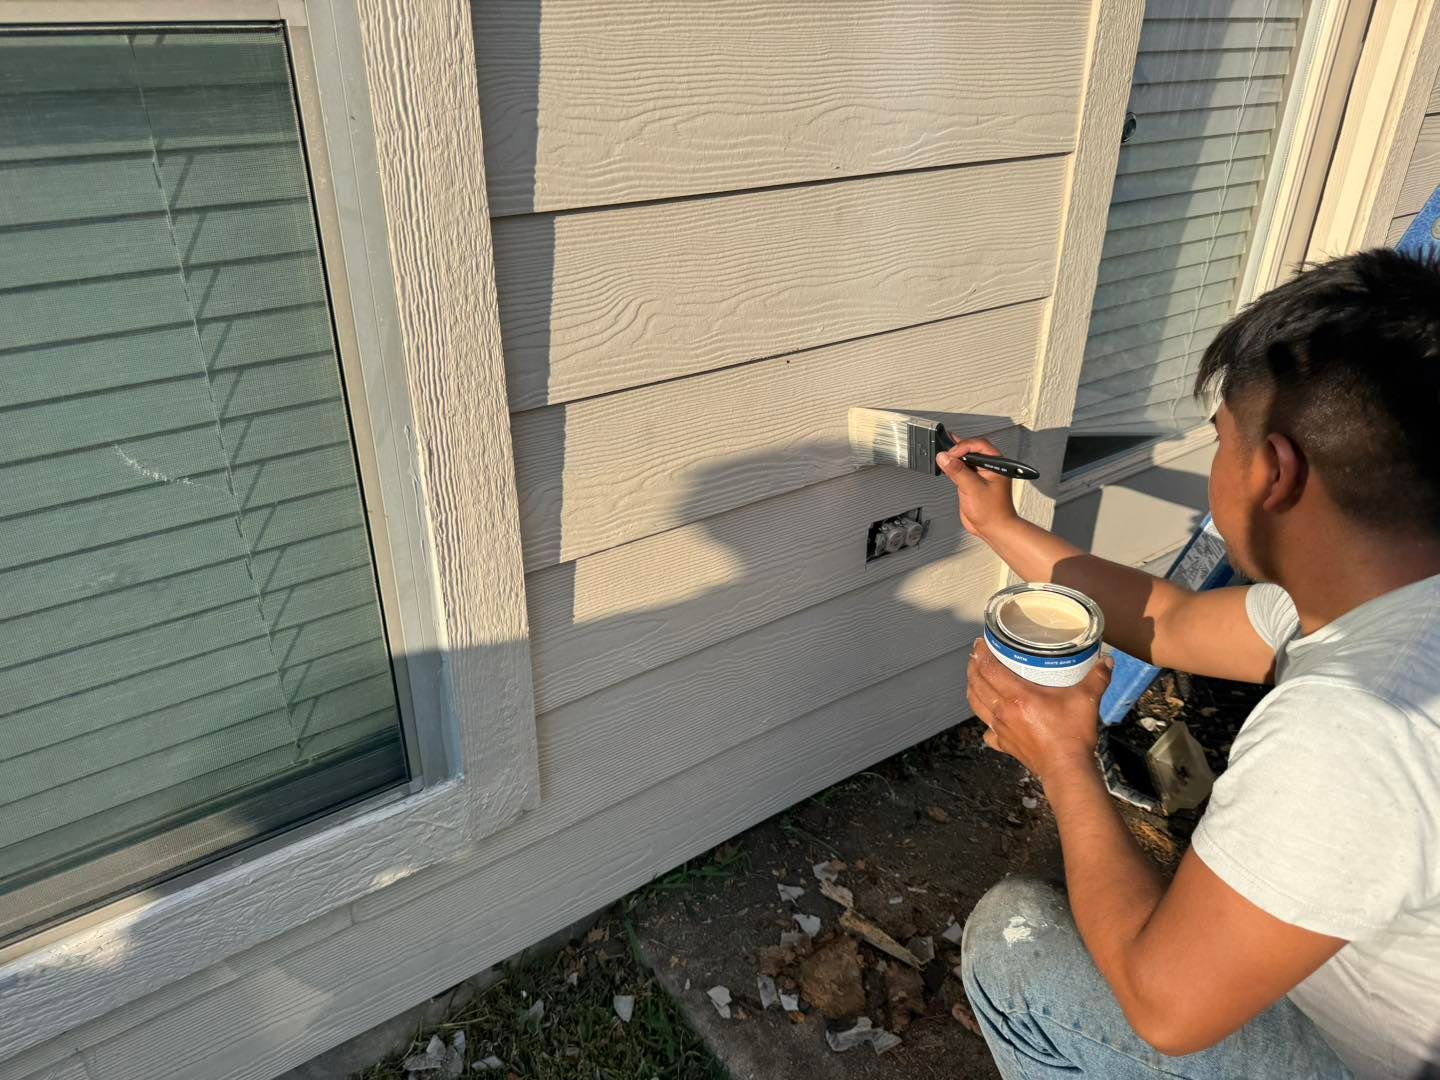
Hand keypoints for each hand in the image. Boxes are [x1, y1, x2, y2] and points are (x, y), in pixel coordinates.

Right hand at [936, 438, 1019, 540]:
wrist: (993, 528)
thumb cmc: (993, 512)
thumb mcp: (973, 488)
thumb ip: (958, 471)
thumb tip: (944, 457)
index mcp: (996, 463)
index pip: (978, 445)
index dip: (962, 447)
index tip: (950, 454)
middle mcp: (989, 466)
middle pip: (971, 449)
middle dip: (956, 450)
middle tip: (944, 454)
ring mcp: (980, 474)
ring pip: (965, 459)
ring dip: (953, 458)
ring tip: (943, 459)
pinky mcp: (972, 482)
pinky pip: (961, 469)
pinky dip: (952, 468)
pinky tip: (946, 467)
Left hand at [966, 638, 1113, 782]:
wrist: (1067, 770)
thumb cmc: (1072, 735)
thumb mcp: (1087, 700)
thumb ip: (1097, 677)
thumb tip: (1107, 660)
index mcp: (1017, 696)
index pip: (989, 669)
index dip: (981, 653)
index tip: (981, 642)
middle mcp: (1003, 711)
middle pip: (976, 684)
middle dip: (973, 667)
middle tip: (977, 655)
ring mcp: (1001, 729)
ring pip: (976, 704)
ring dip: (973, 688)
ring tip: (977, 678)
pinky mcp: (1004, 744)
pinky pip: (986, 730)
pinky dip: (985, 720)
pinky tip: (991, 717)